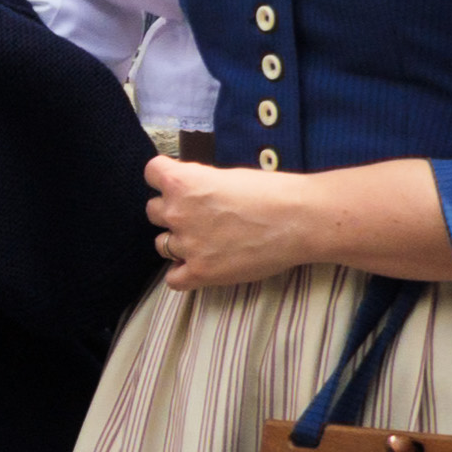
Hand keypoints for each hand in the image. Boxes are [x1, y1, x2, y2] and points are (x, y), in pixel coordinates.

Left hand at [144, 153, 317, 291]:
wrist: (300, 220)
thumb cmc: (272, 192)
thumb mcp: (228, 175)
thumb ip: (200, 183)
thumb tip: (191, 190)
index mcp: (183, 182)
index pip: (151, 173)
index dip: (164, 177)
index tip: (177, 183)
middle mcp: (177, 212)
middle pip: (153, 211)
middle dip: (172, 211)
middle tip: (199, 215)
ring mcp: (187, 245)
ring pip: (161, 245)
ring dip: (177, 242)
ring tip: (205, 241)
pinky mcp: (200, 272)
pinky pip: (173, 279)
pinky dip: (183, 274)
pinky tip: (199, 266)